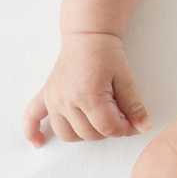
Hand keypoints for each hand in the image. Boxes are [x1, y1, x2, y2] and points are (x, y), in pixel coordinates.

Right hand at [23, 33, 150, 145]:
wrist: (87, 35)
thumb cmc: (107, 54)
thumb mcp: (126, 78)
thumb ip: (134, 105)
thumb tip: (144, 127)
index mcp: (89, 96)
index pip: (107, 128)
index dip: (125, 129)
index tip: (133, 122)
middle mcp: (67, 101)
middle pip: (89, 134)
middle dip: (108, 130)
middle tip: (119, 116)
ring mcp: (54, 99)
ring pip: (68, 134)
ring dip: (84, 134)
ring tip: (96, 122)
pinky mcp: (46, 96)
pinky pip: (32, 118)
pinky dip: (33, 131)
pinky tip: (39, 142)